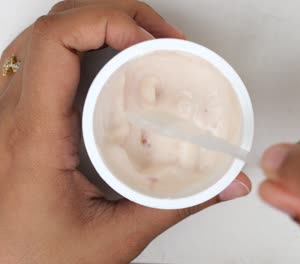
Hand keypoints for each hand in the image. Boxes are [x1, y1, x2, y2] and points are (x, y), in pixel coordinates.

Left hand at [0, 1, 250, 262]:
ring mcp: (6, 115)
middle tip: (161, 39)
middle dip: (117, 17)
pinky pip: (37, 60)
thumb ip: (180, 203)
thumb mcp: (117, 236)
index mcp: (33, 137)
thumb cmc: (35, 263)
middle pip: (55, 25)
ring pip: (43, 38)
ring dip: (96, 27)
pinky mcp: (12, 121)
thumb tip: (228, 182)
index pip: (57, 42)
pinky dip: (77, 48)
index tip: (153, 43)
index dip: (110, 22)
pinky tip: (104, 67)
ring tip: (140, 45)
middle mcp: (10, 116)